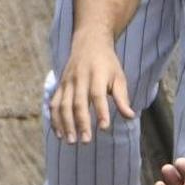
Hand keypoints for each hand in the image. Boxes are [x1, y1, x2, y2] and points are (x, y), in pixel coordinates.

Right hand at [48, 29, 135, 143]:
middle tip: (86, 141)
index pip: (97, 96)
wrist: (89, 43)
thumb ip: (122, 98)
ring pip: (63, 105)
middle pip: (78, 103)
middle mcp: (79, 79)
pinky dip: (55, 120)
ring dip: (66, 124)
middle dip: (81, 123)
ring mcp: (67, 82)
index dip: (101, 112)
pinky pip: (54, 104)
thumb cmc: (108, 64)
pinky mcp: (60, 86)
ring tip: (71, 141)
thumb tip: (130, 116)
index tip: (105, 128)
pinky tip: (60, 134)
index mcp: (96, 75)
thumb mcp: (119, 77)